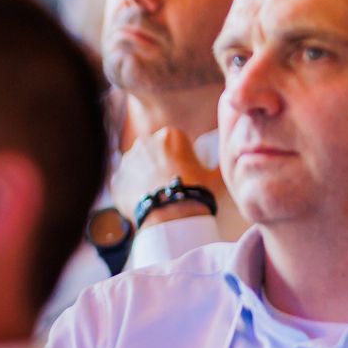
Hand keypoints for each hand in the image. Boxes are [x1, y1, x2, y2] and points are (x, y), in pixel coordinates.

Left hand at [113, 127, 229, 228]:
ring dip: (144, 179)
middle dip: (159, 167)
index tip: (185, 175)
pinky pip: (124, 184)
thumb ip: (219, 164)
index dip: (181, 160)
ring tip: (158, 197)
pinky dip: (131, 192)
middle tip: (171, 186)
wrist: (170, 213)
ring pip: (136, 168)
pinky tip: (144, 204)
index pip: (174, 144)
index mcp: (170, 135)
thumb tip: (231, 161)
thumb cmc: (196, 191)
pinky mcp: (115, 179)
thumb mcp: (216, 176)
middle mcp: (144, 141)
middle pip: (153, 154)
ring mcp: (127, 160)